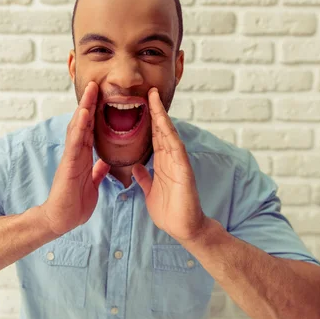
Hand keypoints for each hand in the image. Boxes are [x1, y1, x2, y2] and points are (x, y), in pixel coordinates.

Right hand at [41, 81, 110, 235]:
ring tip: (91, 90)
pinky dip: (79, 127)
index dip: (96, 113)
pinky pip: (75, 142)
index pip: (90, 130)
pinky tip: (84, 114)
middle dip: (89, 103)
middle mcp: (76, 153)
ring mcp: (71, 157)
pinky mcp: (69, 164)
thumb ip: (97, 171)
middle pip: (83, 123)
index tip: (103, 97)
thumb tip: (104, 163)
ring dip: (84, 108)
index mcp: (83, 156)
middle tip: (96, 84)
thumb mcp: (92, 184)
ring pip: (78, 127)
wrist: (62, 219)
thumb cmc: (75, 203)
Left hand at [132, 88, 207, 241]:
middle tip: (149, 90)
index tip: (141, 103)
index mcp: (162, 162)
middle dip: (156, 110)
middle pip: (162, 130)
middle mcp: (171, 159)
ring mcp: (179, 163)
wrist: (184, 228)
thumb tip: (135, 167)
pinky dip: (170, 135)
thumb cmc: (169, 211)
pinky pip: (176, 149)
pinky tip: (164, 124)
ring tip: (155, 99)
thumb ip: (145, 178)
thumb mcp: (150, 191)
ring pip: (169, 135)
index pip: (154, 136)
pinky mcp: (184, 171)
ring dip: (162, 117)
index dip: (148, 119)